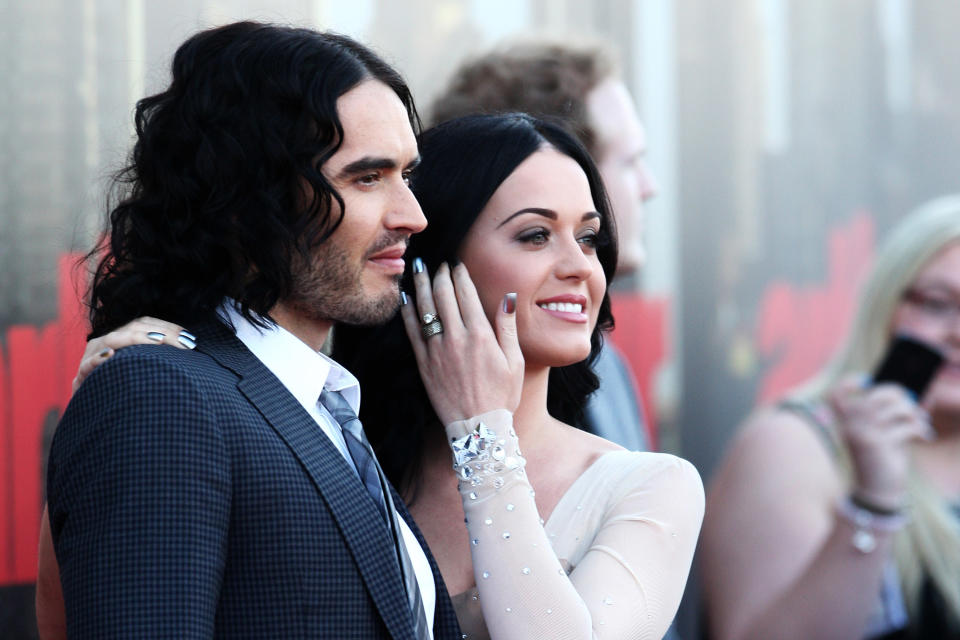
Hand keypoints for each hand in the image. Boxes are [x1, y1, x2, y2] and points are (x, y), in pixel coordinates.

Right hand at [73, 317, 194, 392]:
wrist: (91, 407)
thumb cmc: (121, 387)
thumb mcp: (141, 369)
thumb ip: (157, 357)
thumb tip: (188, 349)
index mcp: (120, 338)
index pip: (144, 323)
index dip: (167, 326)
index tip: (188, 336)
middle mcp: (105, 341)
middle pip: (134, 328)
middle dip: (162, 333)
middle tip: (184, 343)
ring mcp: (91, 355)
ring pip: (114, 339)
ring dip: (137, 338)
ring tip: (159, 341)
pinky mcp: (82, 373)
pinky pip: (89, 363)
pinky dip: (99, 358)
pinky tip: (110, 355)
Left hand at [400, 261, 523, 424]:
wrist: (478, 428)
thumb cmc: (501, 396)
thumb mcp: (514, 360)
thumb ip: (507, 327)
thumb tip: (507, 297)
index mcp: (480, 335)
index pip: (466, 294)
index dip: (459, 275)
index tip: (457, 265)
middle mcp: (456, 338)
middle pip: (443, 296)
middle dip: (439, 275)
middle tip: (438, 264)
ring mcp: (437, 350)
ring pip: (425, 309)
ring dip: (420, 286)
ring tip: (418, 269)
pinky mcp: (424, 363)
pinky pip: (412, 332)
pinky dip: (407, 312)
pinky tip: (405, 299)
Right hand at [830, 375, 932, 509]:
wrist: (878, 492)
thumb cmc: (882, 459)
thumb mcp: (884, 433)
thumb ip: (893, 414)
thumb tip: (917, 394)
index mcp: (845, 423)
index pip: (835, 395)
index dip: (847, 383)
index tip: (865, 380)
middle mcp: (849, 427)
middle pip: (875, 395)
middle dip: (898, 395)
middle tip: (911, 406)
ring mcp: (862, 435)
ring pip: (894, 408)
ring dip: (913, 413)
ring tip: (921, 421)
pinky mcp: (879, 445)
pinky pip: (906, 426)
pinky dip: (920, 429)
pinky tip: (925, 436)